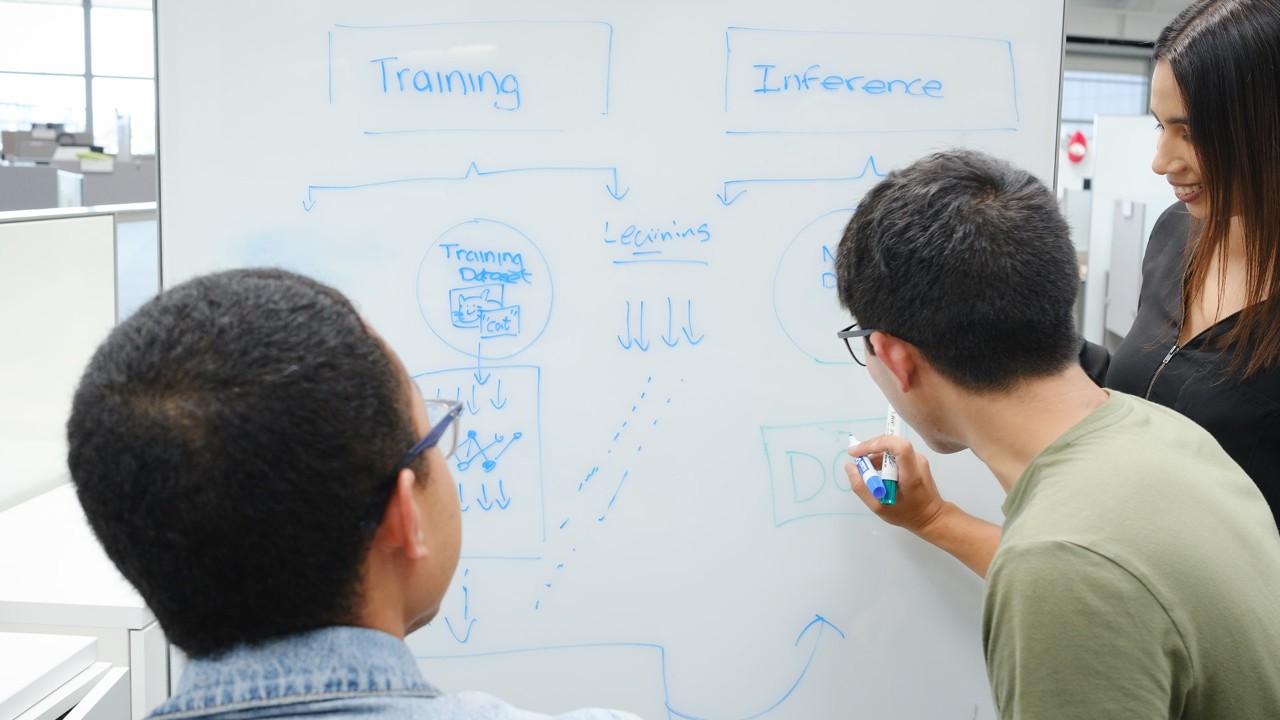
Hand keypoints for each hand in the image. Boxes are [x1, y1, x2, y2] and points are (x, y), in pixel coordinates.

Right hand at [847, 434, 1000, 577]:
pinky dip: (883, 459)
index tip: (859, 452)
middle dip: (870, 448)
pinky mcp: (916, 460)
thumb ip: (861, 487)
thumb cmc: (906, 514)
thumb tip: (850, 467)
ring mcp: (919, 459)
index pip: (899, 446)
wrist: (930, 516)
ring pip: (893, 447)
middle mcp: (918, 461)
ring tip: (865, 469)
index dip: (877, 444)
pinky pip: (896, 453)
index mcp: (911, 474)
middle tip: (856, 458)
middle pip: (892, 443)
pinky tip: (876, 471)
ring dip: (876, 454)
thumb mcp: (878, 506)